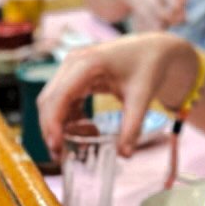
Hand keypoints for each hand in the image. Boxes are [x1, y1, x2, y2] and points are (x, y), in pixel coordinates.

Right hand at [38, 31, 195, 156]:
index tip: (56, 148)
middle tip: (61, 156)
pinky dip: (70, 118)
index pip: (58, 97)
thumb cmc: (148, 66)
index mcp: (86, 63)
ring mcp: (72, 68)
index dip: (52, 124)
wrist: (155, 49)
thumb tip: (125, 155)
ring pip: (53, 102)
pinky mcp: (76, 76)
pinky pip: (64, 100)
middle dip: (51, 129)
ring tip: (77, 146)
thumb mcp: (142, 97)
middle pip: (49, 100)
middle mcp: (73, 63)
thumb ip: (133, 127)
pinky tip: (87, 130)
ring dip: (59, 125)